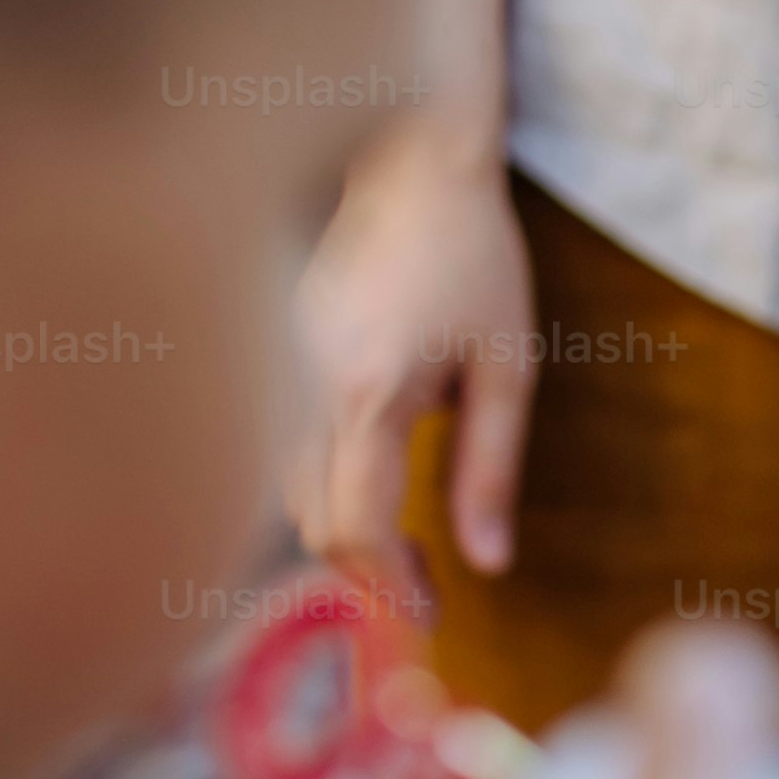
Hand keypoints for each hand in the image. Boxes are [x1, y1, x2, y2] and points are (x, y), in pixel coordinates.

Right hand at [291, 107, 532, 590]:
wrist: (409, 163)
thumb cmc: (473, 255)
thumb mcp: (508, 365)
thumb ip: (492, 469)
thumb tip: (489, 562)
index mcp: (370, 392)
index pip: (358, 528)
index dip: (392, 587)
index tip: (432, 615)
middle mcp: (306, 388)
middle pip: (314, 527)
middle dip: (368, 575)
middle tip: (427, 594)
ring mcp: (278, 370)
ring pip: (287, 497)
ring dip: (343, 538)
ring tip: (408, 550)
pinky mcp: (271, 356)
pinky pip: (280, 455)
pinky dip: (321, 494)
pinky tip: (372, 489)